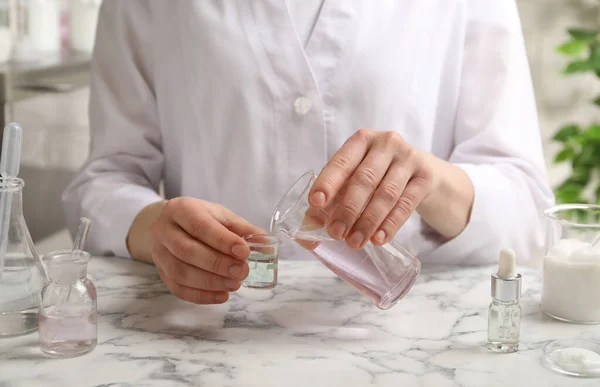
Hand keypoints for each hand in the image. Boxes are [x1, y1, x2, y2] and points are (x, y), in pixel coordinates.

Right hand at [150, 197, 264, 303]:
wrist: (173, 226)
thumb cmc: (201, 219)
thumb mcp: (222, 216)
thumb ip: (243, 230)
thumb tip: (267, 244)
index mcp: (180, 209)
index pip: (200, 226)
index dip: (222, 241)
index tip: (244, 252)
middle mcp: (163, 229)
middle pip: (187, 251)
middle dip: (217, 264)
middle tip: (242, 271)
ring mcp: (158, 252)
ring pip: (180, 272)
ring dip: (210, 282)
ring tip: (235, 284)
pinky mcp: (161, 272)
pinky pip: (178, 289)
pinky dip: (201, 295)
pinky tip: (222, 296)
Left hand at [308, 129, 434, 247]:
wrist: (421, 172)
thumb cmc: (379, 175)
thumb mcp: (353, 179)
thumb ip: (330, 200)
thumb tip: (309, 229)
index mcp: (361, 140)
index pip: (341, 162)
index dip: (327, 183)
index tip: (315, 203)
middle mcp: (386, 143)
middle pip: (364, 180)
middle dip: (348, 209)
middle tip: (336, 233)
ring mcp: (409, 158)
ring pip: (386, 194)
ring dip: (368, 221)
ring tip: (354, 242)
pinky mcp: (425, 177)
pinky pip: (406, 205)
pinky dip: (390, 224)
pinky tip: (378, 239)